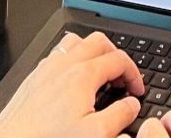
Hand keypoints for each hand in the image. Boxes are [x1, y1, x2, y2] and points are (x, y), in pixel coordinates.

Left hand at [0, 31, 143, 137]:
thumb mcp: (95, 135)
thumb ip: (119, 116)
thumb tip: (131, 105)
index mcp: (83, 75)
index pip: (119, 60)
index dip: (134, 74)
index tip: (136, 90)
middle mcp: (64, 64)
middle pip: (99, 41)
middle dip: (116, 56)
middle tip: (122, 77)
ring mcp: (47, 68)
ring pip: (76, 41)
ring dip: (93, 52)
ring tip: (99, 72)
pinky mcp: (34, 76)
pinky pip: (57, 53)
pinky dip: (72, 59)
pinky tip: (71, 80)